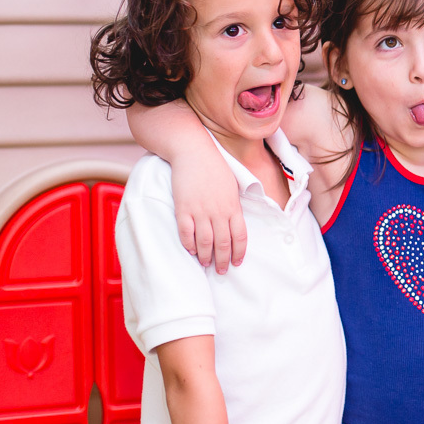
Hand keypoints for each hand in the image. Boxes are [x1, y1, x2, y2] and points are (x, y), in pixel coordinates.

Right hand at [171, 151, 245, 273]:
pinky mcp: (183, 209)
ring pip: (205, 242)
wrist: (194, 152)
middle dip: (223, 260)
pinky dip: (189, 245)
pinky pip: (186, 233)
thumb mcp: (232, 186)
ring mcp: (200, 211)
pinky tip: (191, 251)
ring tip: (206, 264)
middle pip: (222, 243)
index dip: (239, 252)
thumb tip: (236, 221)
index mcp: (233, 207)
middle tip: (221, 271)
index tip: (237, 262)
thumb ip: (234, 205)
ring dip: (206, 256)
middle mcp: (218, 212)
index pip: (240, 236)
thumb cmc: (215, 168)